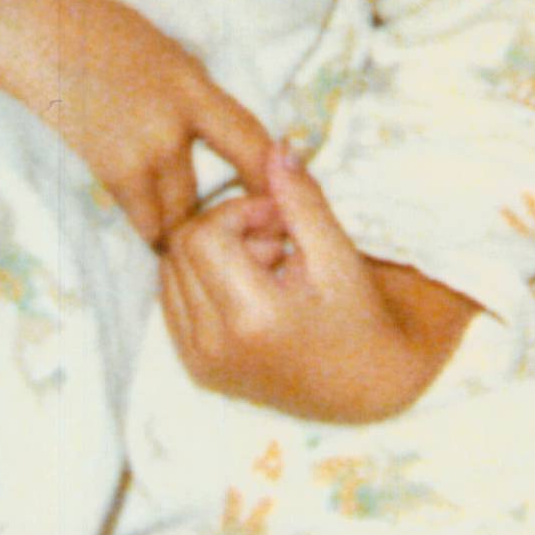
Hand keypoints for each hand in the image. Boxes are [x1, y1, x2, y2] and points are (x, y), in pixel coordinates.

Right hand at [0, 0, 271, 244]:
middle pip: (200, 196)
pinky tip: (99, 221)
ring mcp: (131, 154)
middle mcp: (170, 124)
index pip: (252, 142)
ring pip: (160, 220)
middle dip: (189, 213)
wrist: (2, 26)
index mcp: (188, 83)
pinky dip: (116, 228)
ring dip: (150, 226)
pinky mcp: (91, 177)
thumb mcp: (143, 42)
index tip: (271, 199)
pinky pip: (120, 223)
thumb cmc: (65, 25)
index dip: (267, 178)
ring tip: (128, 223)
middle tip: (173, 224)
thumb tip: (198, 128)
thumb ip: (177, 88)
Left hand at [160, 148, 474, 422]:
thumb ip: (302, 200)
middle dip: (224, 228)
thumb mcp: (337, 256)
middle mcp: (213, 346)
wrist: (365, 386)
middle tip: (276, 239)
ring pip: (169, 272)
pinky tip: (247, 285)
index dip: (238, 210)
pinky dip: (202, 280)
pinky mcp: (196, 366)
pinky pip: (174, 301)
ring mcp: (200, 360)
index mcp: (250, 318)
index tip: (280, 218)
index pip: (203, 234)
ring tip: (264, 265)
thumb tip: (276, 148)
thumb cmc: (358, 318)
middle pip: (180, 249)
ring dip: (210, 254)